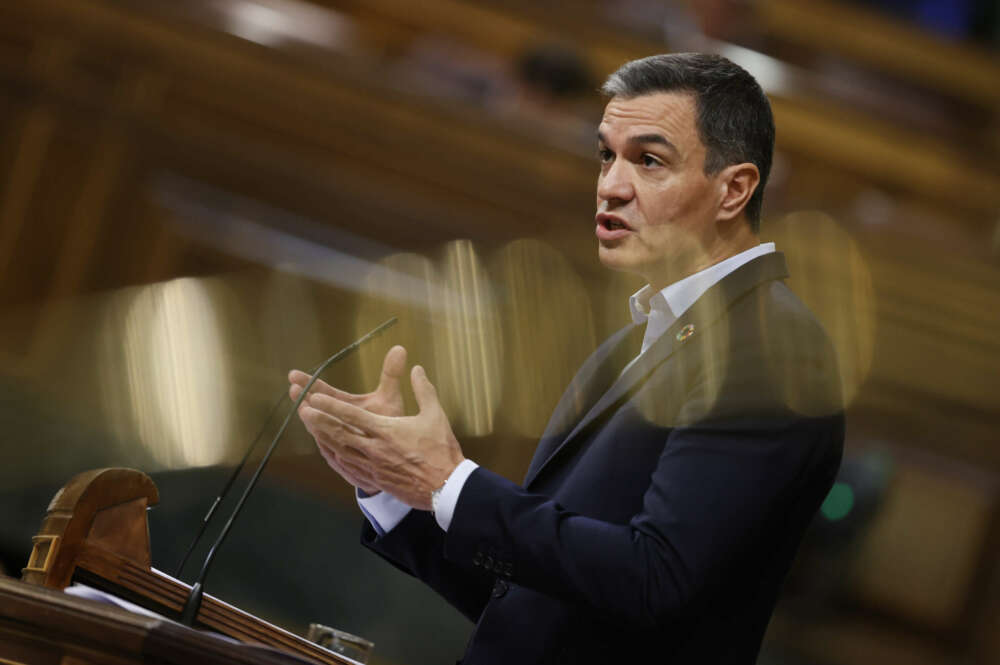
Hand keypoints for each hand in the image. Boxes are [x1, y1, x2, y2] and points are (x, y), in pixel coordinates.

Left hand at [299, 363, 464, 509]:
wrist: (446, 486)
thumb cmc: (441, 450)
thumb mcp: (435, 415)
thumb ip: (423, 389)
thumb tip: (417, 368)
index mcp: (387, 431)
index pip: (353, 415)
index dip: (331, 405)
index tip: (314, 396)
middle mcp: (375, 449)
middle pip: (339, 433)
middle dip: (319, 420)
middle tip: (301, 408)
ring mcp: (373, 467)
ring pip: (340, 450)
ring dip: (323, 437)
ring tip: (309, 426)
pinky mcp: (376, 480)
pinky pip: (348, 467)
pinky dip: (335, 456)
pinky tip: (328, 450)